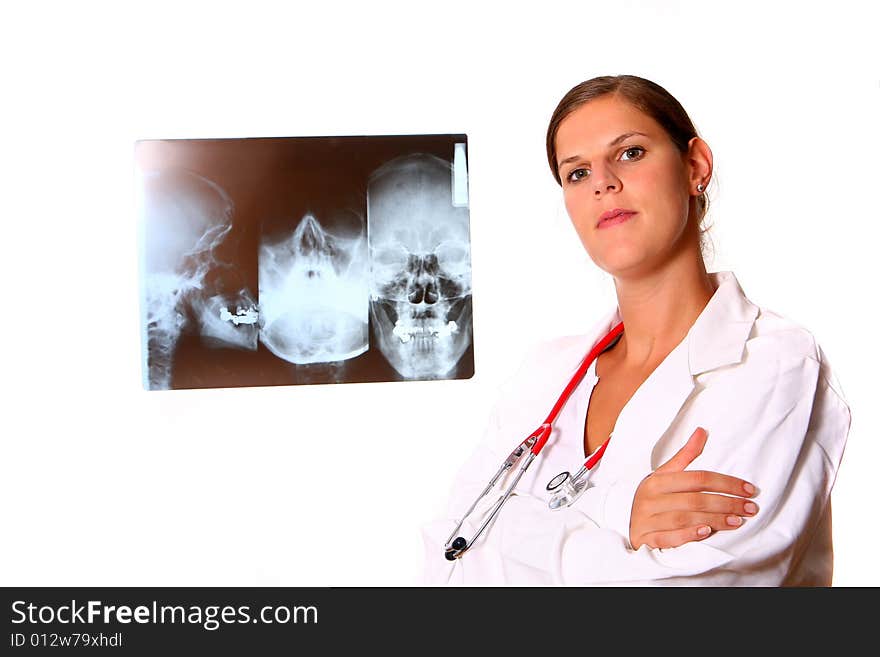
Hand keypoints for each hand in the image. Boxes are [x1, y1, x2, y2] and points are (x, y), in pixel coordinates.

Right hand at [629, 427, 757, 549]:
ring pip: (685, 519)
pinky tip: (706, 533)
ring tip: (738, 521)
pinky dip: (687, 535)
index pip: (697, 478)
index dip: (725, 483)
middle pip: (695, 499)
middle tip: (750, 508)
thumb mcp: (664, 475)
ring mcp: (648, 520)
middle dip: (726, 503)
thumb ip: (685, 456)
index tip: (749, 489)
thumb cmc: (651, 497)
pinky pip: (668, 538)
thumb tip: (702, 431)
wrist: (623, 522)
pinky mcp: (647, 539)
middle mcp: (652, 499)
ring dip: (714, 520)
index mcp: (658, 481)